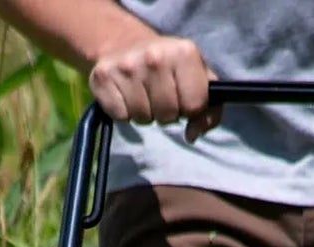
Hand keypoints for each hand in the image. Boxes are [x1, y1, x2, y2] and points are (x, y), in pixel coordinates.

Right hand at [89, 36, 220, 141]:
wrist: (126, 43)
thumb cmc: (168, 66)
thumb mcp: (197, 77)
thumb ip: (209, 108)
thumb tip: (193, 135)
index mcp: (184, 52)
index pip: (194, 105)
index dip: (190, 108)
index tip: (182, 96)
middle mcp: (156, 57)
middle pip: (168, 115)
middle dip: (166, 113)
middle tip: (160, 96)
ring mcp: (127, 66)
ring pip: (143, 119)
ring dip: (145, 114)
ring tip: (143, 94)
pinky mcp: (104, 77)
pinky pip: (121, 116)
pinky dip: (124, 112)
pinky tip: (126, 94)